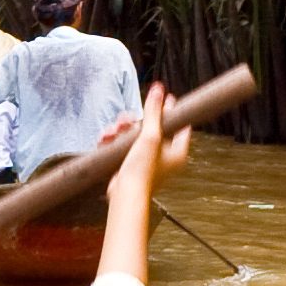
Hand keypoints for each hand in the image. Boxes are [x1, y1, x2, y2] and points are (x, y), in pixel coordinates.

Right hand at [105, 86, 188, 207]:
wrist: (124, 195)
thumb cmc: (142, 170)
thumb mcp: (150, 136)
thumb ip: (153, 112)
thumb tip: (158, 89)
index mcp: (177, 151)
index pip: (179, 124)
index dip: (171, 110)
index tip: (166, 98)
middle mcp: (165, 156)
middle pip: (152, 127)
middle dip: (135, 121)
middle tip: (126, 119)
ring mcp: (148, 160)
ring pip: (135, 134)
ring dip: (121, 130)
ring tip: (112, 131)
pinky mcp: (132, 164)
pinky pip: (124, 145)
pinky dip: (115, 140)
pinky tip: (106, 139)